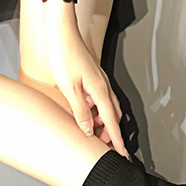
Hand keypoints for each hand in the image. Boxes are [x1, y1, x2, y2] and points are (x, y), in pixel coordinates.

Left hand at [44, 0, 125, 155]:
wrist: (62, 32)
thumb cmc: (64, 55)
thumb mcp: (69, 88)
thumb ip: (80, 110)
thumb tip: (89, 129)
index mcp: (100, 91)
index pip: (112, 121)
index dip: (117, 139)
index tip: (123, 153)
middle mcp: (103, 87)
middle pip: (113, 116)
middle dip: (110, 132)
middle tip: (101, 144)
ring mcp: (99, 81)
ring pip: (107, 107)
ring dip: (103, 121)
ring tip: (90, 129)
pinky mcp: (93, 78)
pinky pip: (100, 99)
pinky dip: (97, 110)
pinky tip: (85, 110)